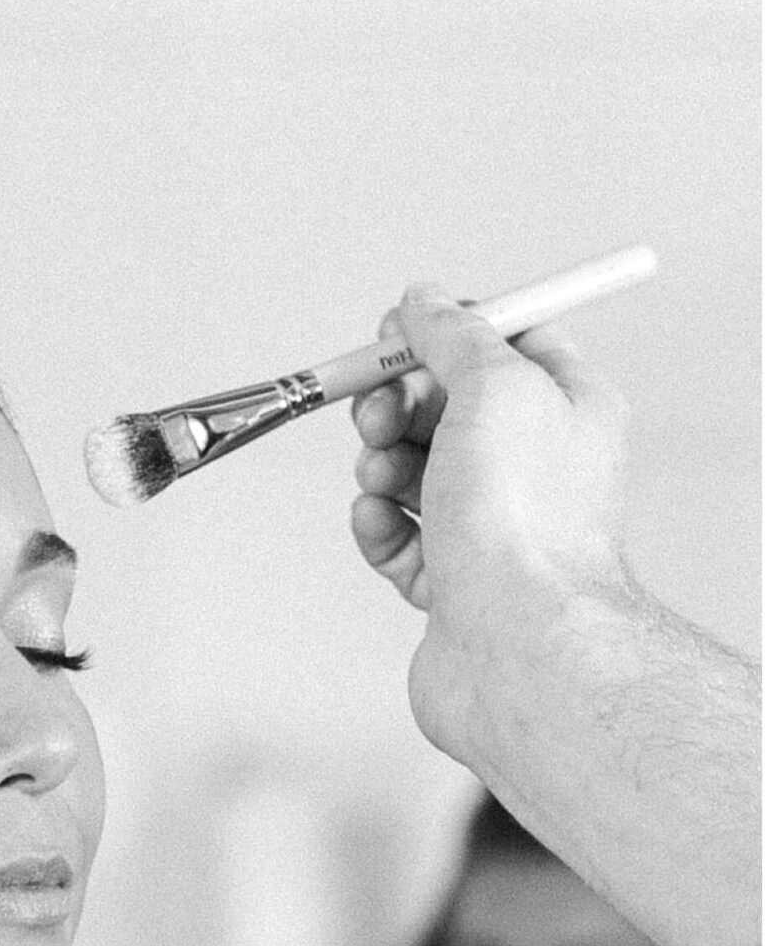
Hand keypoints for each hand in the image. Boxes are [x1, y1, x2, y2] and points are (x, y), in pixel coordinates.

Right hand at [350, 283, 634, 771]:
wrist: (517, 645)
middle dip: (399, 404)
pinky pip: (400, 536)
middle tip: (378, 414)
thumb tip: (426, 301)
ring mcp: (493, 528)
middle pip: (449, 408)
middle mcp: (535, 467)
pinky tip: (379, 522)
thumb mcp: (494, 386)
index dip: (447, 332)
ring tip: (379, 477)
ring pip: (417, 471)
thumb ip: (455, 335)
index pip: (507, 343)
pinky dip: (379, 524)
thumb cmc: (524, 523)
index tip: (399, 334)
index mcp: (567, 409)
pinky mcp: (453, 583)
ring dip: (382, 464)